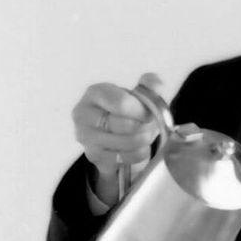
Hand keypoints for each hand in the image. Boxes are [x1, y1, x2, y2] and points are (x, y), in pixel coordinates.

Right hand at [73, 74, 170, 202]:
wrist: (113, 137)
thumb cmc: (126, 113)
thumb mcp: (138, 96)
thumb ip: (149, 86)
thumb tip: (155, 82)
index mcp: (95, 93)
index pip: (121, 103)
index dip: (142, 111)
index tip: (150, 114)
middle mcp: (84, 114)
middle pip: (126, 125)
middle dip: (145, 127)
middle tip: (151, 126)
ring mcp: (86, 137)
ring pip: (127, 143)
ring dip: (144, 141)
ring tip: (146, 136)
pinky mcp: (94, 156)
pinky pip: (125, 158)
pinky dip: (138, 154)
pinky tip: (139, 148)